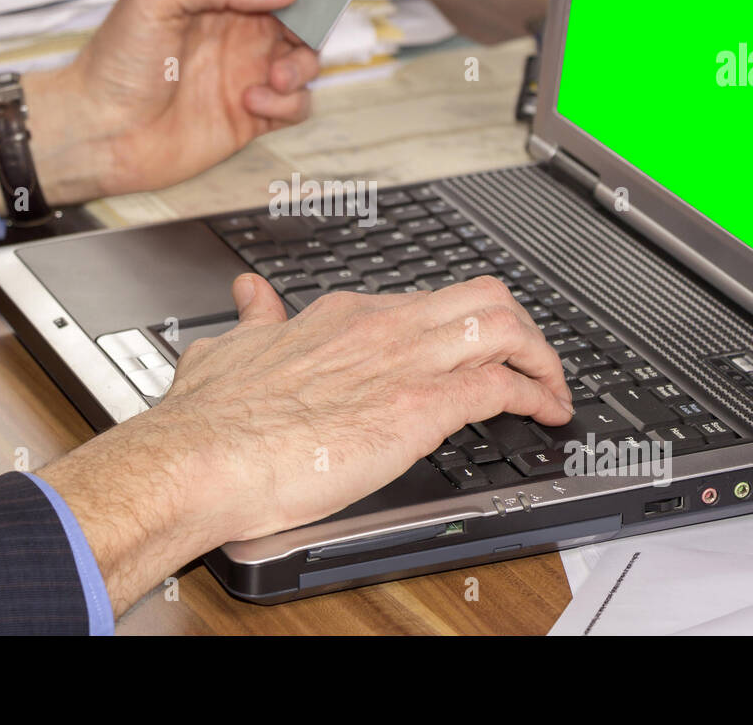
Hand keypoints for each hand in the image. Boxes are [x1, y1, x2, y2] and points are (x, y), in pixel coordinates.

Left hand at [20, 0, 318, 204]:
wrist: (99, 131)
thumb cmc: (115, 61)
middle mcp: (236, 31)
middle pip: (301, 15)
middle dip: (313, 19)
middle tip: (301, 29)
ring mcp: (246, 73)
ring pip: (306, 59)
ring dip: (302, 64)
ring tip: (273, 75)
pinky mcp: (251, 117)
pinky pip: (296, 105)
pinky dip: (289, 102)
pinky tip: (253, 103)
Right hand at [38, 276, 572, 613]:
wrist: (200, 456)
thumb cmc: (210, 418)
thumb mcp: (229, 348)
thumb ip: (252, 320)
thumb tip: (250, 296)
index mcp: (342, 317)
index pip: (424, 304)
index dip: (457, 327)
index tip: (467, 353)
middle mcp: (380, 326)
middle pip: (481, 296)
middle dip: (519, 328)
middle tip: (530, 364)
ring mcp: (404, 360)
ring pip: (503, 325)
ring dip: (541, 356)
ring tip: (552, 388)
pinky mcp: (421, 405)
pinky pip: (504, 385)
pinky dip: (537, 395)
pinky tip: (547, 414)